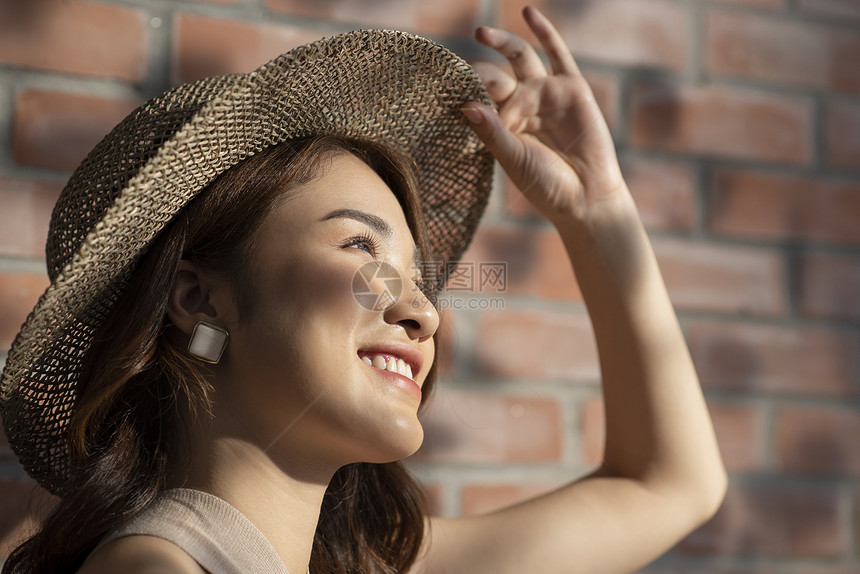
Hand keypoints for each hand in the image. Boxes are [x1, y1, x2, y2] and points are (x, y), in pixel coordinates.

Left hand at [463, 6, 625, 223]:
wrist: (584, 197)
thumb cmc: (545, 184)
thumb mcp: (513, 157)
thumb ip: (491, 132)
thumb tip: (466, 106)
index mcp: (503, 123)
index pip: (481, 97)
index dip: (469, 93)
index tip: (450, 94)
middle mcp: (522, 104)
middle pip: (497, 75)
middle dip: (482, 73)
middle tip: (466, 70)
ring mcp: (546, 93)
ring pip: (520, 60)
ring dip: (501, 42)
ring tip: (480, 34)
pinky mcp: (571, 87)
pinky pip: (557, 53)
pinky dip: (544, 32)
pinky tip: (528, 12)